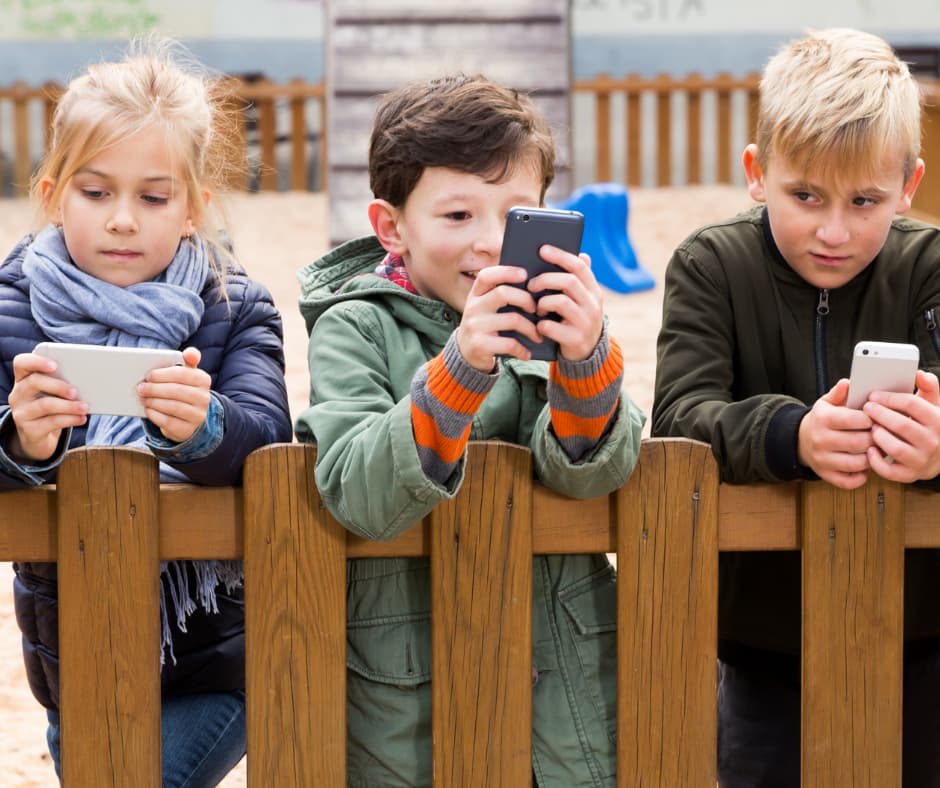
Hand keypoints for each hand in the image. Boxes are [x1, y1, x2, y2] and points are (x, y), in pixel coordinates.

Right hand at [7, 352, 88, 461]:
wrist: (38, 438)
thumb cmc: (50, 409)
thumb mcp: (52, 394)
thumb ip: (62, 383)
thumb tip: (88, 379)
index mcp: (23, 379)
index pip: (21, 363)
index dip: (36, 361)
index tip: (55, 365)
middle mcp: (18, 394)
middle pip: (34, 382)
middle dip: (58, 385)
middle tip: (75, 391)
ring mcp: (22, 413)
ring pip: (45, 405)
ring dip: (68, 405)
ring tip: (84, 407)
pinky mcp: (30, 430)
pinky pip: (51, 422)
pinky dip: (70, 419)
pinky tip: (81, 418)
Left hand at [137, 346, 211, 442]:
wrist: (191, 418)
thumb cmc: (184, 391)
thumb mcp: (188, 375)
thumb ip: (188, 361)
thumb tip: (190, 353)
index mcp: (203, 380)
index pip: (183, 374)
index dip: (163, 375)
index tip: (149, 375)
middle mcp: (204, 398)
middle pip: (176, 391)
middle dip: (155, 389)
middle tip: (141, 387)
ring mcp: (197, 415)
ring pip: (172, 406)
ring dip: (153, 401)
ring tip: (143, 398)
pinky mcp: (187, 430)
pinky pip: (168, 421)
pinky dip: (154, 415)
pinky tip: (148, 409)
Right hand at [456, 265, 544, 370]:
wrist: (465, 354)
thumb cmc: (484, 326)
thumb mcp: (485, 308)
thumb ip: (500, 296)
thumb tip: (532, 287)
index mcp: (476, 294)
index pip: (486, 276)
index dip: (506, 271)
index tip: (525, 274)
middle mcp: (473, 307)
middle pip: (503, 293)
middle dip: (526, 300)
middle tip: (536, 309)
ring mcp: (475, 326)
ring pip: (512, 319)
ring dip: (530, 329)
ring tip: (537, 335)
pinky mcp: (480, 345)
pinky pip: (509, 343)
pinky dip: (522, 349)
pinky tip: (526, 353)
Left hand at [526, 245, 603, 361]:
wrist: (587, 354)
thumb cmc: (577, 320)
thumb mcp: (582, 300)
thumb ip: (580, 280)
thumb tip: (582, 254)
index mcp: (594, 291)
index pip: (580, 267)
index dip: (561, 256)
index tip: (542, 249)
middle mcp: (594, 305)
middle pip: (569, 281)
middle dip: (545, 279)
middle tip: (531, 284)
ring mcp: (586, 323)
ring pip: (560, 302)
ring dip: (542, 303)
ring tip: (537, 308)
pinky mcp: (575, 339)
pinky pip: (551, 326)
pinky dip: (541, 325)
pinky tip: (539, 326)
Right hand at [797, 379, 874, 488]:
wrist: (800, 440)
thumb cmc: (822, 420)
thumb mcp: (826, 403)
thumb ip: (839, 393)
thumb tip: (848, 384)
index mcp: (823, 419)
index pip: (855, 419)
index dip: (872, 418)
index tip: (879, 417)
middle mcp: (821, 440)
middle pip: (859, 442)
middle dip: (876, 438)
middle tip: (883, 435)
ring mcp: (822, 459)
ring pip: (858, 463)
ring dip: (872, 458)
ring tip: (876, 449)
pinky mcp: (825, 474)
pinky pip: (849, 481)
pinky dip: (861, 477)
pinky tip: (864, 467)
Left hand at [863, 370, 939, 481]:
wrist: (938, 457)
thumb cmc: (928, 425)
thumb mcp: (933, 405)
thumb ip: (928, 387)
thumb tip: (919, 373)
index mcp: (937, 420)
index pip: (911, 404)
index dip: (889, 398)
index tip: (873, 395)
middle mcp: (932, 441)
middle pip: (902, 425)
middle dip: (880, 415)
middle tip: (866, 409)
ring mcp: (921, 460)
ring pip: (895, 448)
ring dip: (878, 436)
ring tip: (871, 427)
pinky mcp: (909, 475)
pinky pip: (889, 471)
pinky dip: (876, 461)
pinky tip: (869, 449)